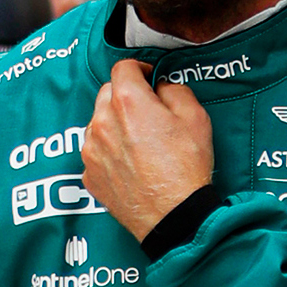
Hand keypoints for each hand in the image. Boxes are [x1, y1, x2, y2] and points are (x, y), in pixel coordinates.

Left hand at [82, 59, 213, 241]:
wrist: (174, 218)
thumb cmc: (186, 170)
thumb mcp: (196, 118)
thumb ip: (175, 91)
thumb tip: (161, 88)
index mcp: (128, 102)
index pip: (123, 67)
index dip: (139, 69)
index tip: (148, 78)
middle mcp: (102, 122)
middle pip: (107, 93)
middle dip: (125, 95)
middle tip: (147, 112)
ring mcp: (92, 150)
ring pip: (98, 123)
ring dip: (114, 124)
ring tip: (138, 142)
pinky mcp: (89, 175)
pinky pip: (96, 152)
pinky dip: (109, 151)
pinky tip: (130, 164)